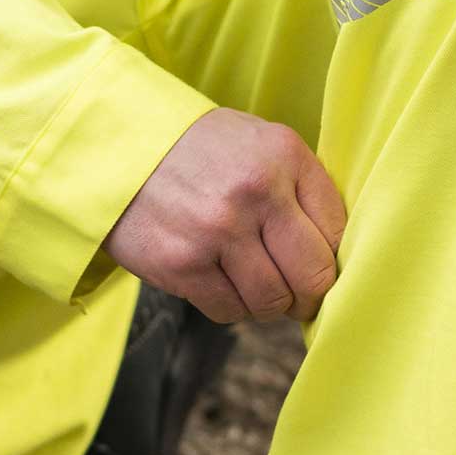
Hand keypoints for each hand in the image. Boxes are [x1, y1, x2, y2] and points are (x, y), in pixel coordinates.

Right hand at [104, 109, 346, 324]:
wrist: (117, 147)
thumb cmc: (200, 151)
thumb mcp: (260, 143)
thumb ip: (300, 188)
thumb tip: (337, 255)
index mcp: (285, 155)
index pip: (338, 231)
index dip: (332, 259)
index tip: (319, 267)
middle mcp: (257, 190)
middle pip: (314, 275)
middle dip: (310, 296)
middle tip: (299, 297)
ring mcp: (218, 229)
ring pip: (272, 301)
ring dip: (268, 304)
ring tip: (253, 284)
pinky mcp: (183, 264)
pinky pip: (229, 310)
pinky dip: (231, 306)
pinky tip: (219, 281)